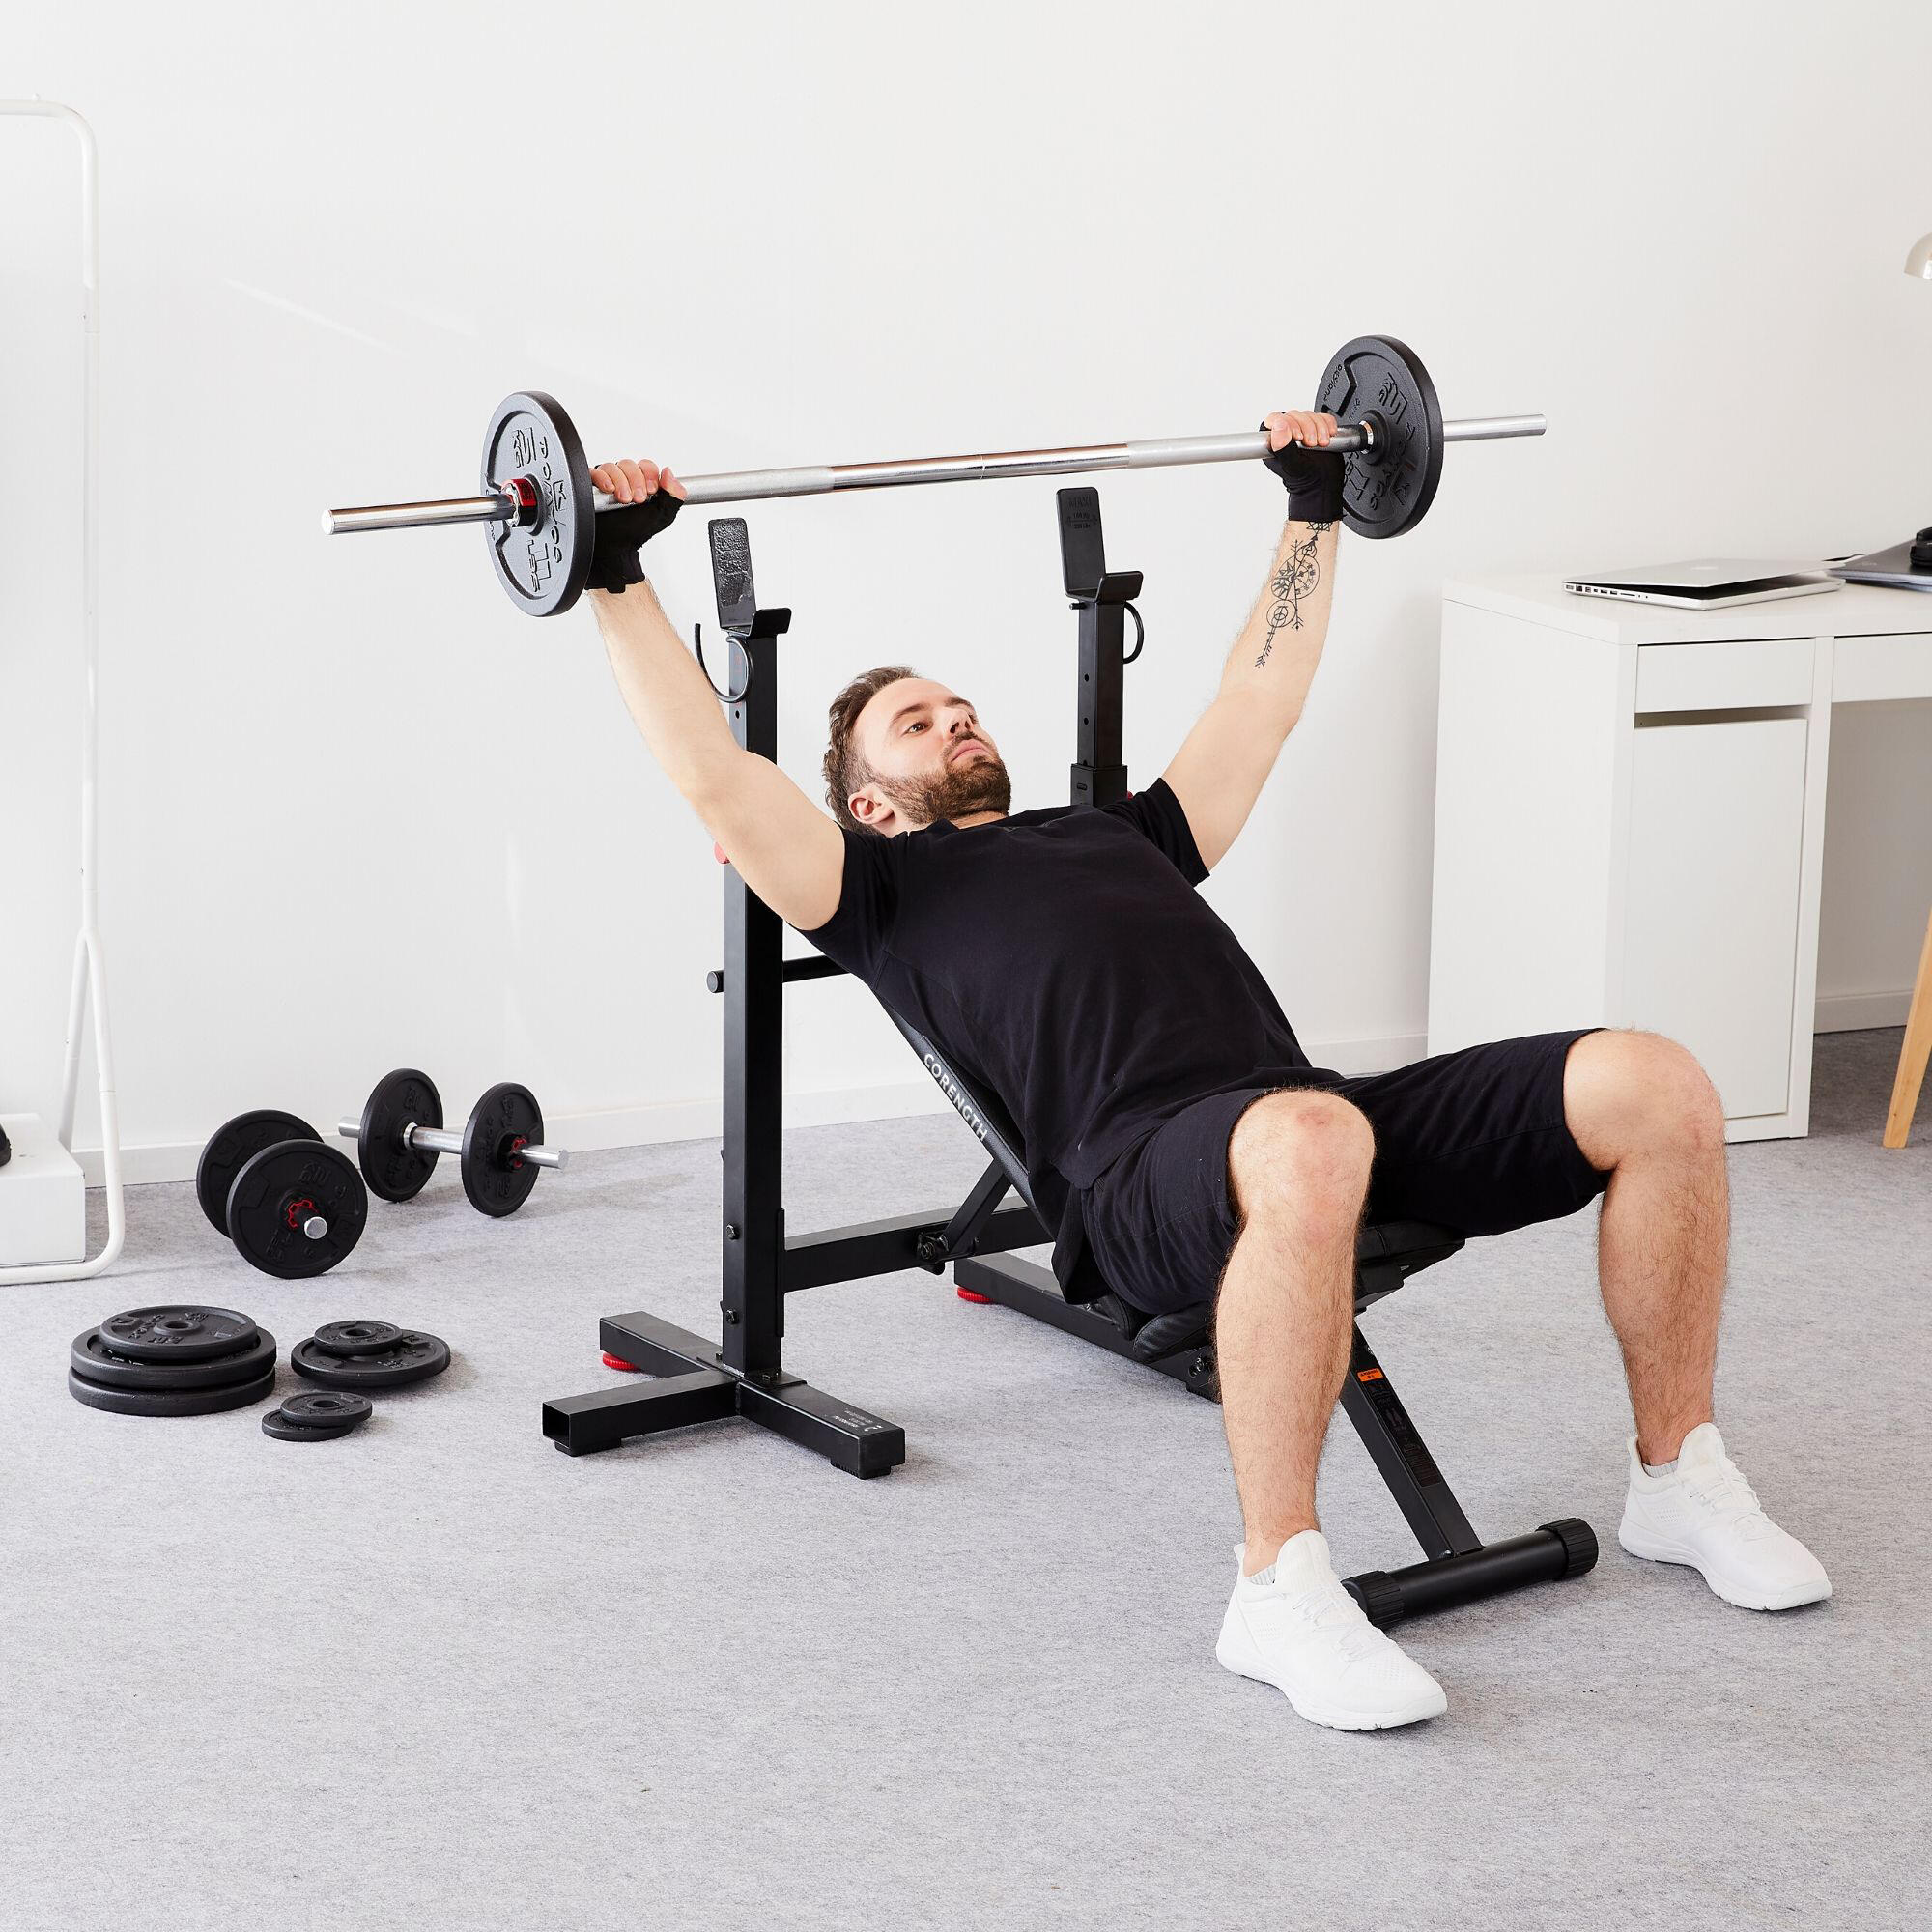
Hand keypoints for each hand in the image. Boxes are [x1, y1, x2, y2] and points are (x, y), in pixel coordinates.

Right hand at [585, 458, 688, 593]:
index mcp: (642, 482)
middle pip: (629, 464)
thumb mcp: (664, 514)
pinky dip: (602, 479)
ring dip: (620, 482)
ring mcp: (608, 481)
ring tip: (624, 500)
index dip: (649, 475)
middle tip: (637, 499)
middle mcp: (625, 479)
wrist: (618, 547)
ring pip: (612, 467)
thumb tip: (668, 472)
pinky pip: (594, 472)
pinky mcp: (592, 486)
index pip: (646, 465)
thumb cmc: (637, 531)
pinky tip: (609, 490)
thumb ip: (674, 494)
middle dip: (635, 481)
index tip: (651, 491)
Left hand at [1259, 410, 1344, 524]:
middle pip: (1294, 415)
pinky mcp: (1318, 428)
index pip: (1275, 419)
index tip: (1298, 437)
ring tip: (1321, 444)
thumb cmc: (1305, 480)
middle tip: (1311, 444)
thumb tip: (1278, 426)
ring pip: (1309, 415)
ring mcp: (1302, 430)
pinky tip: (1329, 436)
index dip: (1288, 424)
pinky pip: (1323, 416)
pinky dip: (1328, 424)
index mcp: (1273, 441)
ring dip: (1319, 428)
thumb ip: (1283, 446)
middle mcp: (1286, 434)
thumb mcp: (1292, 464)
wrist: (1324, 484)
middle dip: (1307, 428)